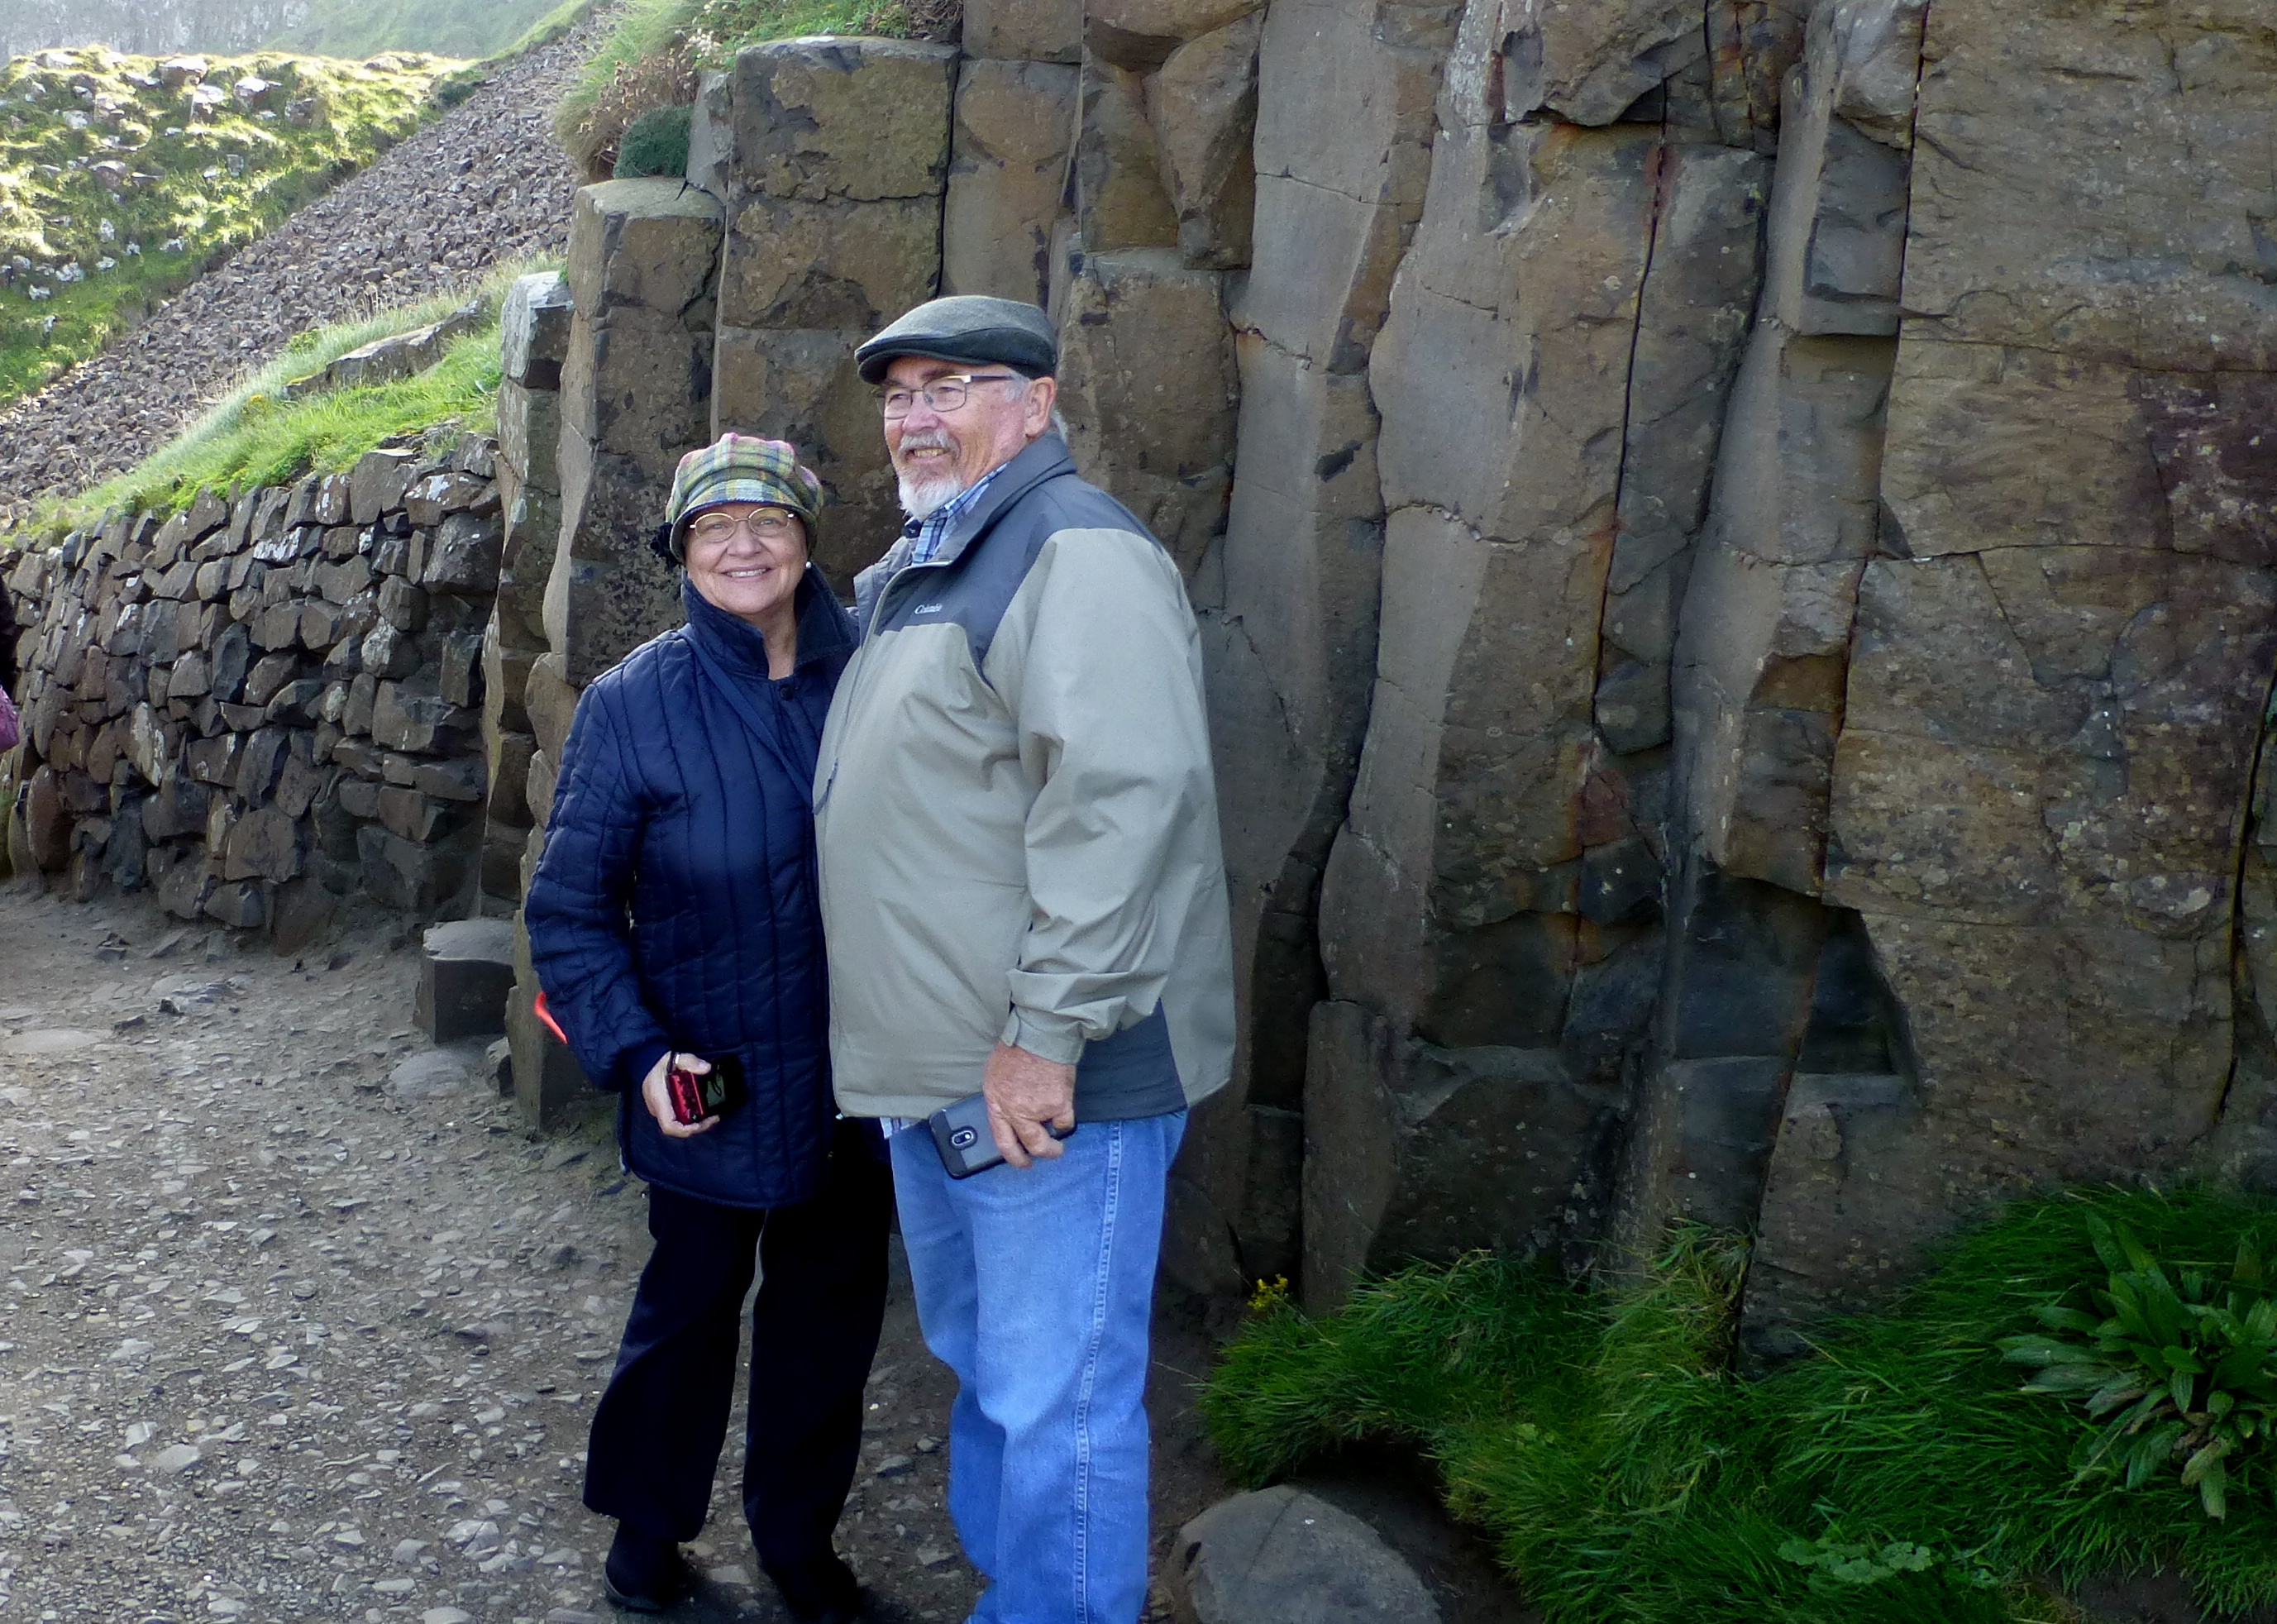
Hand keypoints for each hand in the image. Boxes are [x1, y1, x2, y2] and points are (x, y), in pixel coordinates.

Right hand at [641, 1051, 719, 1138]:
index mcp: (659, 1100)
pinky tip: (701, 1111)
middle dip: (697, 1127)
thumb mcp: (676, 1058)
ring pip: (678, 1125)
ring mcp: (660, 1111)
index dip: (686, 1130)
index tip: (702, 1123)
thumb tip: (707, 1068)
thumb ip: (691, 1062)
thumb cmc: (659, 1063)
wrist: (646, 1062)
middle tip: (714, 1118)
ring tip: (711, 1116)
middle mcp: (658, 1109)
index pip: (669, 1125)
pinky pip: (677, 1119)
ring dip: (695, 1123)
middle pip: (677, 1129)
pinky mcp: (664, 1109)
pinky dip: (690, 1118)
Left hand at [983, 1041, 1075, 1167]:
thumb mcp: (993, 1075)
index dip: (1014, 1157)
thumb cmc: (1014, 1049)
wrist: (1038, 1036)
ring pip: (1050, 1137)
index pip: (1003, 1142)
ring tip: (1059, 1132)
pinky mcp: (1059, 1104)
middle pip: (1032, 1146)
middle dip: (1042, 1154)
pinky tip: (1063, 1110)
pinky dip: (1065, 1119)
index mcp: (997, 1105)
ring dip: (1056, 1138)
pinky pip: (1065, 1123)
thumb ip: (1000, 1097)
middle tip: (1048, 1153)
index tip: (1022, 1162)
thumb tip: (1006, 1110)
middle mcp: (1016, 1112)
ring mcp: (1039, 1110)